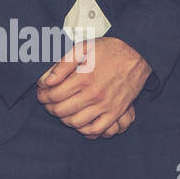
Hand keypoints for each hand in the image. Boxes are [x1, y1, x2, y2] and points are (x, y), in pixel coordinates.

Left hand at [36, 37, 150, 137]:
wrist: (138, 57)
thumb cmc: (110, 50)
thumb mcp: (84, 48)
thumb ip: (64, 64)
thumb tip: (47, 80)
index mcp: (84, 78)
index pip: (54, 95)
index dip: (43, 96)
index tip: (41, 93)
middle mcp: (94, 94)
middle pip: (62, 110)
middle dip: (50, 108)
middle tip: (48, 103)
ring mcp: (105, 105)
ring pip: (76, 122)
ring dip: (64, 119)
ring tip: (62, 111)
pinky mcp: (115, 112)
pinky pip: (96, 129)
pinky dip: (84, 130)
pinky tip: (80, 122)